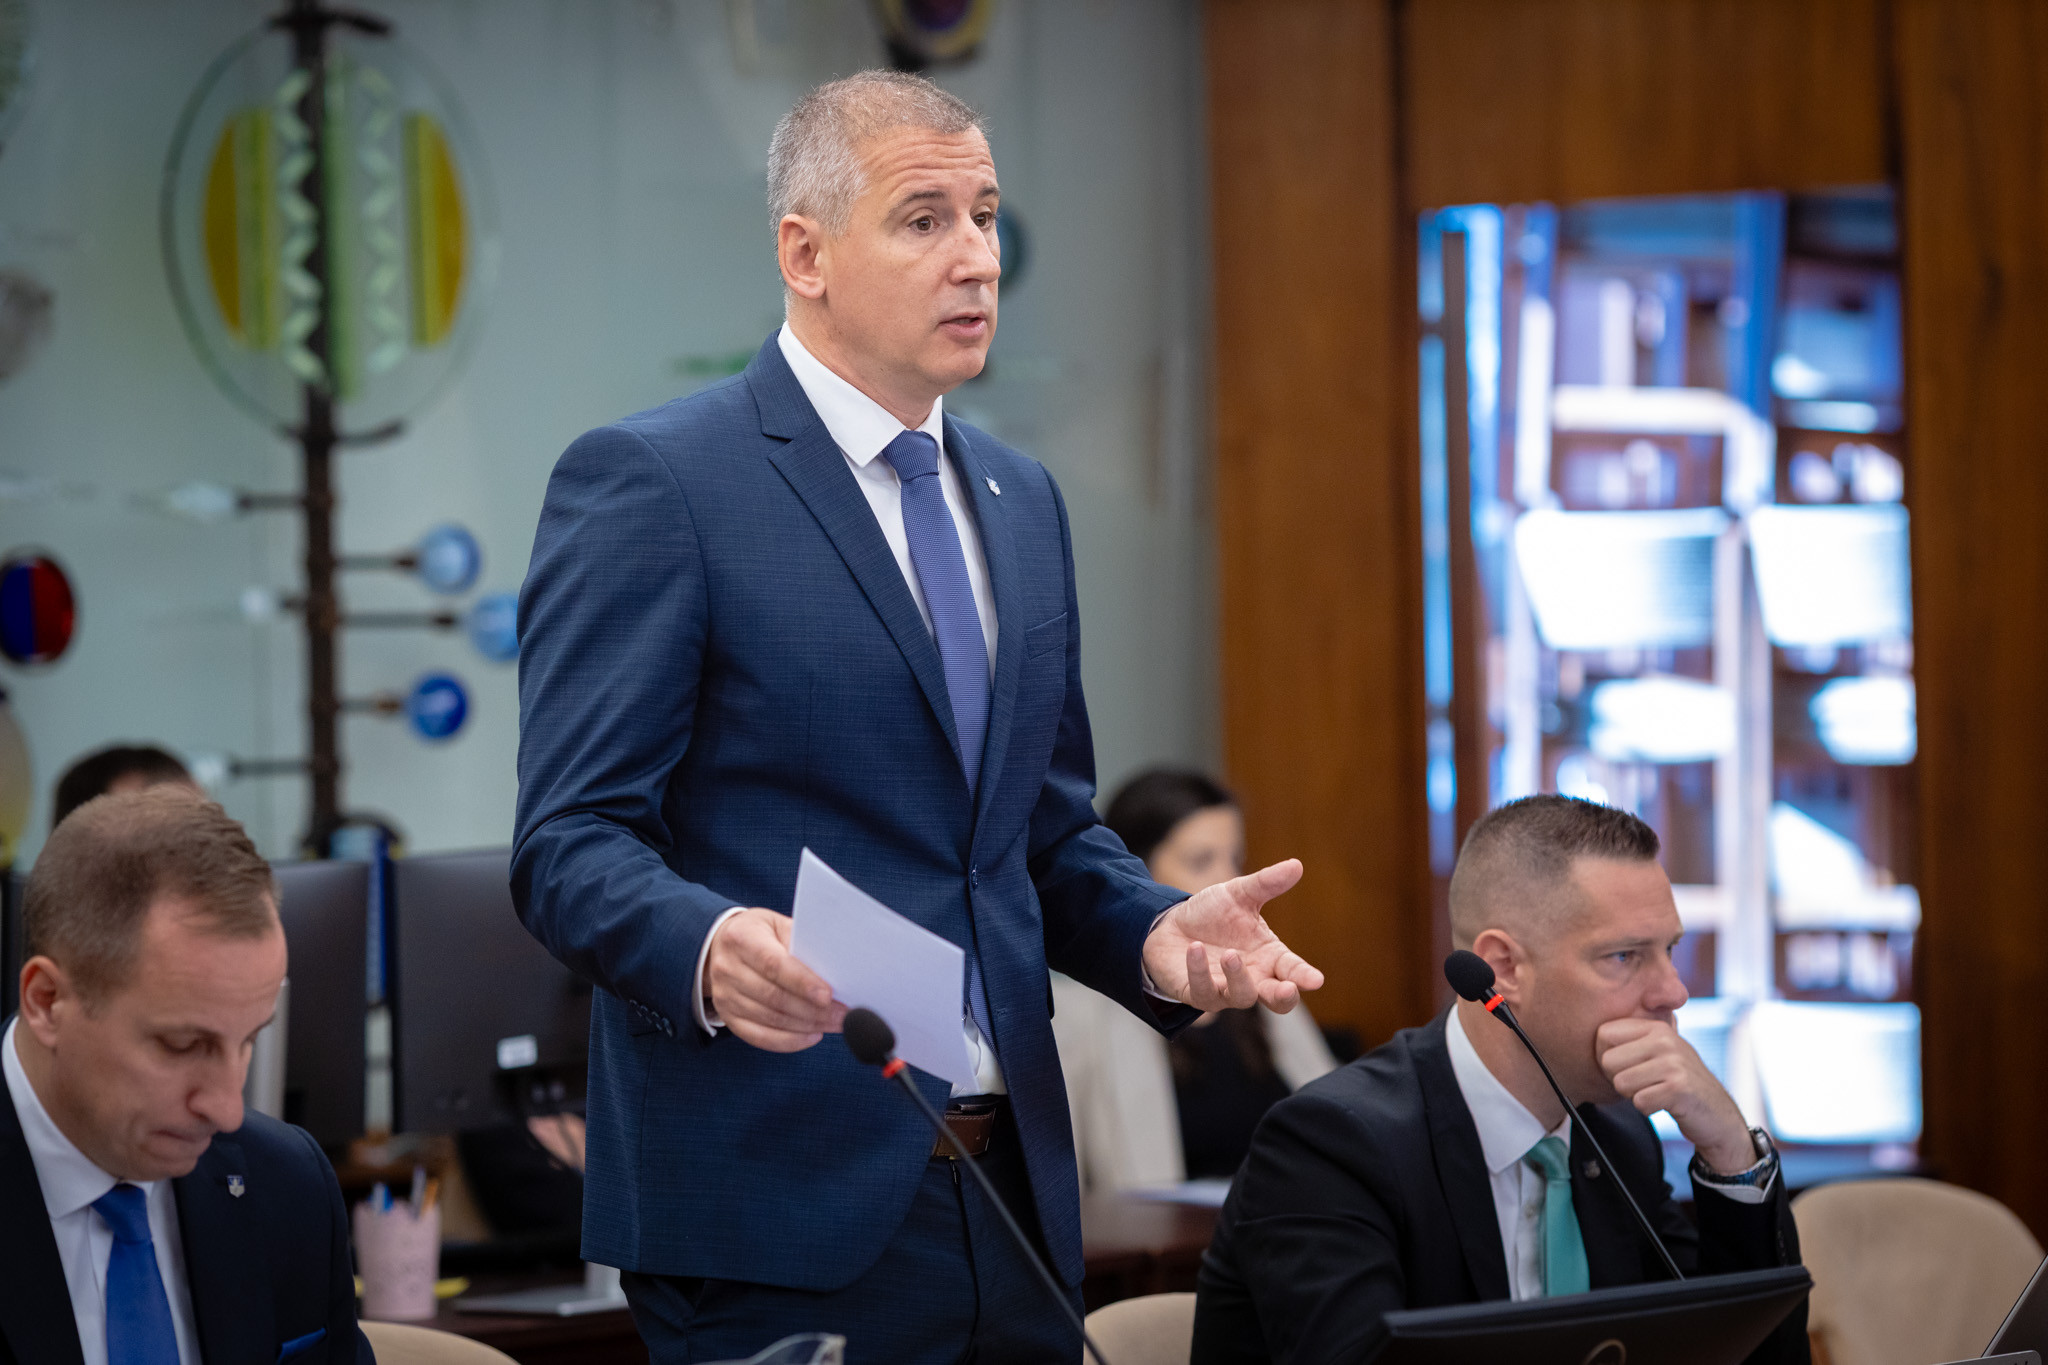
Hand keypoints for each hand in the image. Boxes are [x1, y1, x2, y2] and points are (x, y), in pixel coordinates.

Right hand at [704, 908, 846, 1051]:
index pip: (773, 964)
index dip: (802, 982)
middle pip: (773, 996)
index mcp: (741, 938)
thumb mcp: (776, 925)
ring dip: (806, 1026)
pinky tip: (811, 1035)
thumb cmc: (757, 934)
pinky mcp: (729, 1017)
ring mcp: (725, 996)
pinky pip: (760, 1037)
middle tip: (842, 1014)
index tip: (827, 995)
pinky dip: (789, 1041)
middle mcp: (728, 968)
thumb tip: (833, 968)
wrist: (719, 946)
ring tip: (834, 1024)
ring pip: (770, 1019)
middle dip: (813, 1010)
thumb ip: (800, 943)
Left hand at [1141, 859, 1323, 1011]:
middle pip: (1276, 999)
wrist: (1169, 926)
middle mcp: (1252, 978)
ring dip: (1238, 977)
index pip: (1292, 970)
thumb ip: (1266, 883)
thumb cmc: (1212, 915)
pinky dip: (1200, 970)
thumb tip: (1296, 865)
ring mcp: (1225, 990)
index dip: (1303, 976)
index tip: (1316, 980)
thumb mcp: (1238, 894)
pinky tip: (1195, 947)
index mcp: (1269, 956)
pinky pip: (1203, 990)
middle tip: (1288, 989)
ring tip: (1230, 954)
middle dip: (1283, 996)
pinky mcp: (1197, 994)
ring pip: (1242, 996)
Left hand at [1595, 1017, 1754, 1173]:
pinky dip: (1648, 1109)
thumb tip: (1587, 1028)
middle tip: (1644, 1084)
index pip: (1603, 1034)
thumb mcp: (1658, 1053)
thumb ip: (1631, 1041)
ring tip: (1656, 1092)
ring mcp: (1673, 1062)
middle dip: (1619, 1080)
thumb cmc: (1678, 1084)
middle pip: (1607, 1062)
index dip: (1605, 1057)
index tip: (1626, 1067)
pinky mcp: (1678, 1088)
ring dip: (1635, 1095)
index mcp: (1655, 1027)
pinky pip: (1639, 1102)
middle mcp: (1664, 1039)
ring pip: (1621, 1083)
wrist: (1717, 1114)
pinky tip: (1666, 1104)